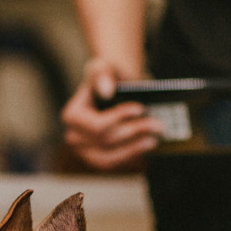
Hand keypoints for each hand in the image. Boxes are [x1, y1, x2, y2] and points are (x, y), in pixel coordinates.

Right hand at [61, 56, 159, 171]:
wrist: (112, 91)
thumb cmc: (108, 77)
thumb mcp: (105, 67)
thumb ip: (102, 73)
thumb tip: (106, 90)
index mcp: (71, 116)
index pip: (97, 125)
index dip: (119, 118)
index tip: (140, 109)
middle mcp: (73, 138)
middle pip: (106, 142)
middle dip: (134, 132)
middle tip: (158, 124)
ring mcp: (84, 153)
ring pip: (110, 158)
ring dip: (134, 149)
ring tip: (155, 138)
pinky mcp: (97, 160)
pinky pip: (114, 163)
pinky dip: (132, 155)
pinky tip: (147, 144)